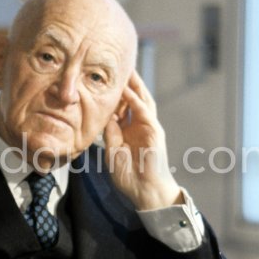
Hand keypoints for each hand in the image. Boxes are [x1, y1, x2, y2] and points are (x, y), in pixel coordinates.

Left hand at [103, 70, 182, 209]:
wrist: (144, 191)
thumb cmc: (128, 175)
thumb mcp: (112, 151)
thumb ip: (110, 133)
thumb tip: (106, 115)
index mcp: (128, 130)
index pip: (122, 107)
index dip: (114, 94)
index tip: (103, 80)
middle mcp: (139, 125)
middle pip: (133, 99)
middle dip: (127, 84)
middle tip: (118, 67)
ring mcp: (148, 127)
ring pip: (142, 101)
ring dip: (134, 86)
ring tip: (127, 70)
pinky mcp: (155, 132)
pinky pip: (145, 113)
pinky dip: (136, 102)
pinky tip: (128, 91)